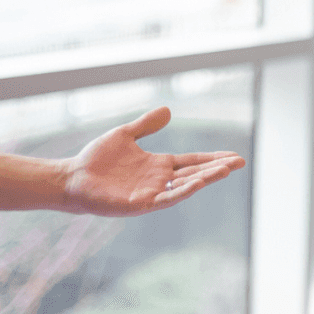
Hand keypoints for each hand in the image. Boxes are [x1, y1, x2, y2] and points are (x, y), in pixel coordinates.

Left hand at [61, 106, 244, 216]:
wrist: (73, 178)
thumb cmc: (96, 159)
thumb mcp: (125, 135)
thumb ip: (146, 125)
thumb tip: (168, 110)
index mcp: (158, 165)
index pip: (192, 161)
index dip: (212, 158)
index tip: (234, 156)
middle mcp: (159, 180)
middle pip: (195, 172)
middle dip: (217, 168)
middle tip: (240, 162)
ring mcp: (152, 193)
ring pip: (186, 185)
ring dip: (206, 178)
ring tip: (226, 169)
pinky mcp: (141, 204)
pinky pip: (167, 198)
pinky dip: (183, 190)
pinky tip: (197, 182)